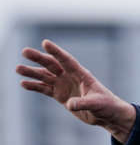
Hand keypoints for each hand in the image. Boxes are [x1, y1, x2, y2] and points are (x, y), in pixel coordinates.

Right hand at [16, 39, 135, 143]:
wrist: (105, 114)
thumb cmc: (105, 104)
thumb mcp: (96, 103)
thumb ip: (83, 102)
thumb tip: (70, 104)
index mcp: (81, 74)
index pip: (67, 60)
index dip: (56, 51)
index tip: (45, 43)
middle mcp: (71, 77)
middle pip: (52, 65)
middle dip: (39, 58)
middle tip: (24, 51)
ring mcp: (65, 85)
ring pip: (46, 76)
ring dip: (32, 72)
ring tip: (18, 68)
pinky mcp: (61, 95)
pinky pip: (45, 89)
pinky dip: (35, 86)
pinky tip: (24, 83)